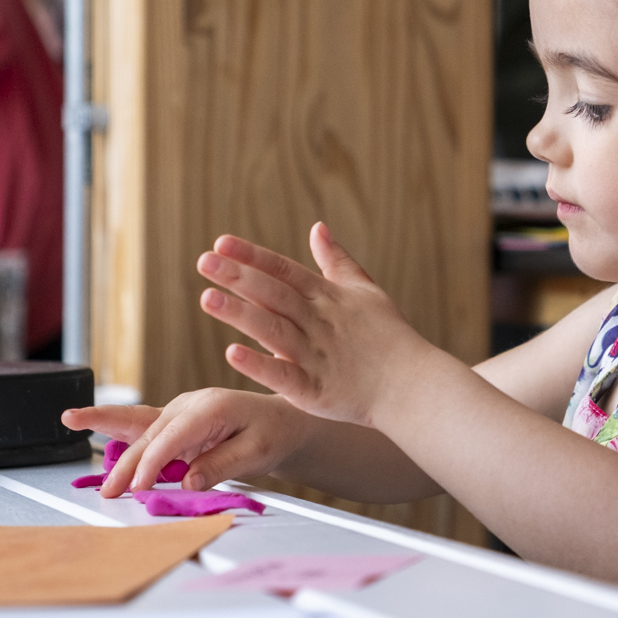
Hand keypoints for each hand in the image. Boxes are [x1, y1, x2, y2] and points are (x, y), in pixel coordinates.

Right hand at [62, 389, 315, 496]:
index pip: (172, 438)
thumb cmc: (272, 432)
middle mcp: (189, 405)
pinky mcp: (174, 420)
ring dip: (108, 430)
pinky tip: (86, 420)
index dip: (152, 464)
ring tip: (72, 420)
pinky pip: (140, 423)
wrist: (282, 421)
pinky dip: (114, 424)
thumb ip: (221, 464)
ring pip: (139, 426)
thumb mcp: (257, 452)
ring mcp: (178, 410)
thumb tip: (188, 481)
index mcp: (210, 407)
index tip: (139, 487)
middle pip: (150, 436)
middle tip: (110, 491)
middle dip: (126, 464)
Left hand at [195, 223, 424, 428]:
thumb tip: (318, 227)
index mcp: (330, 298)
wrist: (413, 386)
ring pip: (273, 329)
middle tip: (204, 261)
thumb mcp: (366, 291)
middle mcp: (320, 322)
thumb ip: (337, 261)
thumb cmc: (390, 338)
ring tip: (207, 297)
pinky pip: (284, 375)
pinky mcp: (315, 390)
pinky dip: (260, 365)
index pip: (285, 270)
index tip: (220, 243)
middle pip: (275, 294)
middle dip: (238, 277)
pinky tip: (232, 353)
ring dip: (240, 313)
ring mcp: (317, 356)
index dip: (253, 256)